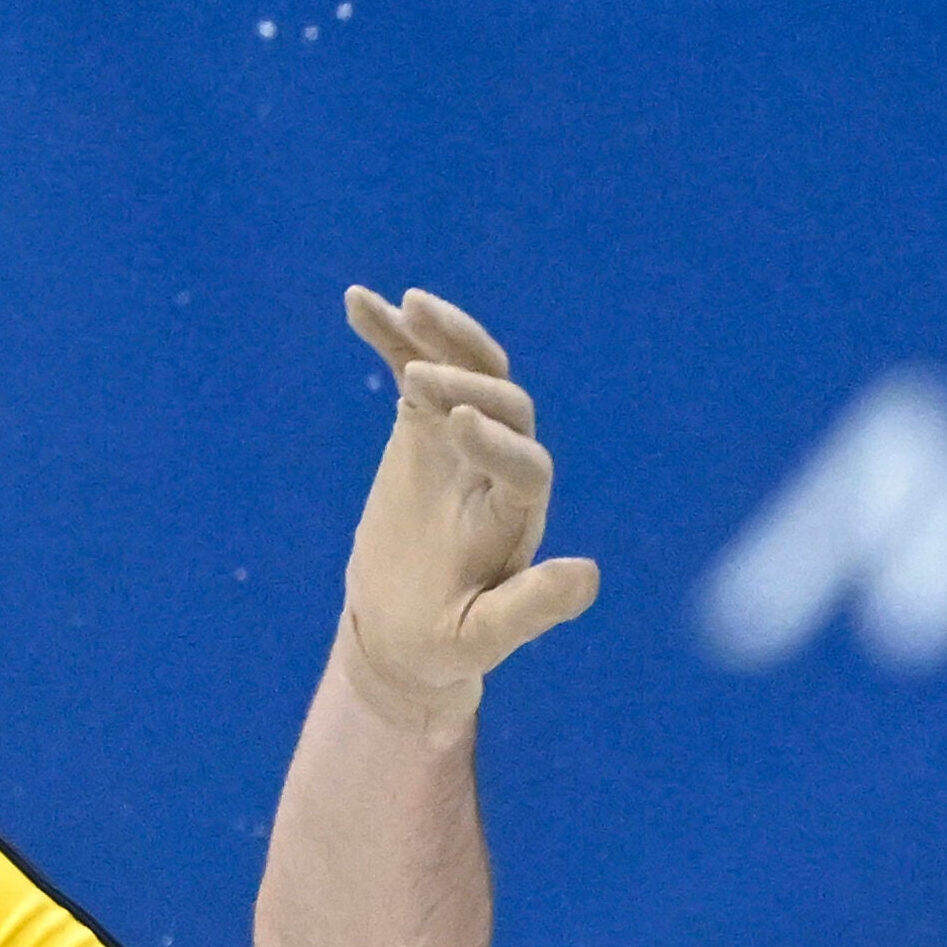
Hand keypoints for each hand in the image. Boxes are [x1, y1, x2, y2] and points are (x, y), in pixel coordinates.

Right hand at [330, 284, 599, 728]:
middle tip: (417, 380)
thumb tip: (588, 573)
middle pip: (507, 404)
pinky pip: (414, 367)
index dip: (495, 441)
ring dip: (445, 335)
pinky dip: (391, 334)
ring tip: (408, 305)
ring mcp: (463, 440)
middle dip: (468, 385)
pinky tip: (357, 303)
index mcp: (519, 515)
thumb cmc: (443, 644)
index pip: (525, 464)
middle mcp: (502, 466)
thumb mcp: (479, 639)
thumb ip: (530, 610)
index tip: (453, 425)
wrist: (401, 631)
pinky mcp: (424, 427)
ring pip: (471, 370)